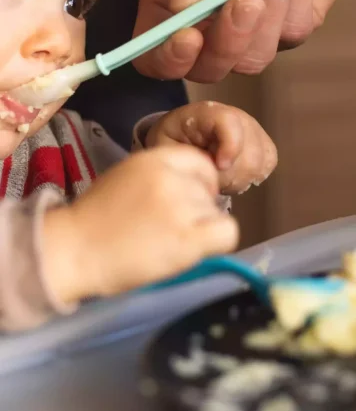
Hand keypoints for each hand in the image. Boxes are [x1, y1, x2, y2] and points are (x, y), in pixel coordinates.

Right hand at [42, 146, 237, 303]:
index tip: (187, 201)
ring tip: (170, 242)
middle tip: (171, 228)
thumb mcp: (127, 178)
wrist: (72, 252)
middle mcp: (171, 177)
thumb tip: (195, 188)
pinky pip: (227, 232)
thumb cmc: (95, 221)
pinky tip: (195, 249)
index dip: (199, 182)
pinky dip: (218, 242)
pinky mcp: (187, 237)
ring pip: (216, 212)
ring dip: (201, 228)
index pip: (200, 162)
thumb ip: (161, 176)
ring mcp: (180, 206)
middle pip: (208, 189)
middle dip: (197, 208)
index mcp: (154, 158)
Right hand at [133, 0, 351, 81]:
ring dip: (270, 11)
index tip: (191, 35)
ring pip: (252, 60)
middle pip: (206, 69)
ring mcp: (250, 31)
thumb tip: (182, 1)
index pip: (155, 55)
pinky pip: (291, 35)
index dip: (169, 58)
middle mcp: (207, 23)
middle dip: (230, 38)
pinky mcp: (288, 29)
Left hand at [146, 102, 277, 193]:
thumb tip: (213, 168)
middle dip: (229, 176)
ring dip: (239, 179)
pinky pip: (268, 163)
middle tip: (210, 179)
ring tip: (219, 177)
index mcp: (207, 112)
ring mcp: (253, 128)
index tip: (219, 167)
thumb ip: (186, 157)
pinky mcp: (263, 143)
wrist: (182, 139)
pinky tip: (234, 175)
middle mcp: (237, 116)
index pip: (230, 121)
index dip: (231, 146)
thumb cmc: (172, 144)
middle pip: (249, 152)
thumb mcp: (166, 148)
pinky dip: (252, 176)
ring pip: (260, 162)